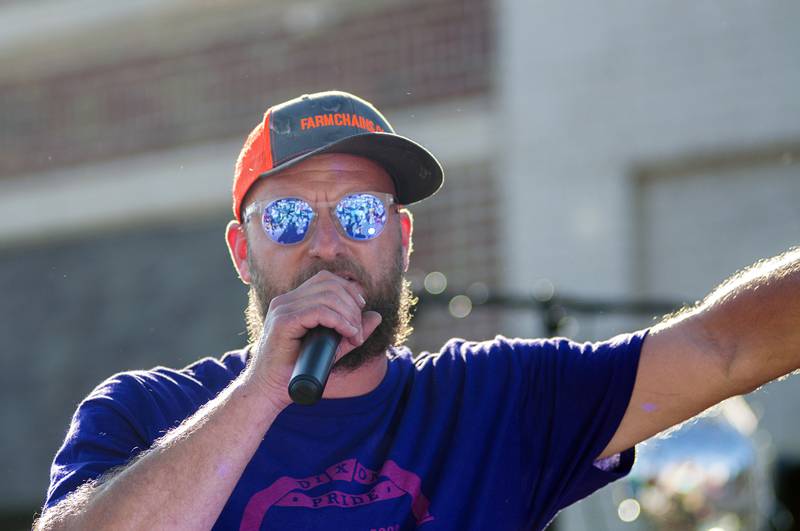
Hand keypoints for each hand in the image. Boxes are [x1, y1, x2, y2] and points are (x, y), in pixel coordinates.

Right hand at [242, 270, 381, 407]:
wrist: (270, 391)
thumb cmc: (297, 371)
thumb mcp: (332, 347)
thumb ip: (351, 331)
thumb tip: (376, 316)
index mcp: (293, 301)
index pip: (326, 279)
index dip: (349, 291)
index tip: (360, 313)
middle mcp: (286, 300)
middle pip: (329, 284)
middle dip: (352, 305)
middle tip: (357, 332)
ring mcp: (282, 309)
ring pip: (327, 296)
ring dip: (348, 315)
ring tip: (354, 336)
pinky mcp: (283, 322)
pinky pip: (318, 311)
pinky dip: (339, 321)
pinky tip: (348, 333)